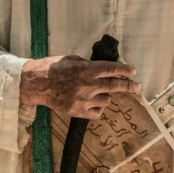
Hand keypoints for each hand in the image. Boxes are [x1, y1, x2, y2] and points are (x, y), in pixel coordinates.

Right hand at [20, 55, 139, 119]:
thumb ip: (89, 65)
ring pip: (106, 100)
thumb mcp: (72, 59)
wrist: (36, 84)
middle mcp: (88, 85)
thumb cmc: (53, 68)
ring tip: (98, 92)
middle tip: (137, 87)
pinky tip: (92, 103)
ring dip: (106, 96)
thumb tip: (104, 69)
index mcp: (87, 70)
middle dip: (129, 86)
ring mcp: (83, 100)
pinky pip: (96, 113)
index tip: (133, 72)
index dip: (125, 70)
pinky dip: (97, 108)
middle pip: (114, 86)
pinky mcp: (77, 111)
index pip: (112, 70)